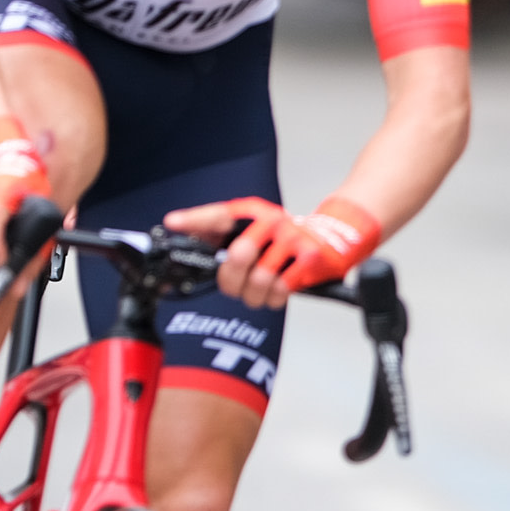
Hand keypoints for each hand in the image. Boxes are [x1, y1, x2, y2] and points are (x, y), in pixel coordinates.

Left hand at [164, 195, 380, 309]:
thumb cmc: (287, 237)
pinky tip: (276, 293)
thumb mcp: (257, 228)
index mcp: (254, 212)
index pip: (219, 213)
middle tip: (235, 286)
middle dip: (231, 280)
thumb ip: (223, 232)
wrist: (337, 235)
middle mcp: (272, 222)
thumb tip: (181, 230)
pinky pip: (281, 289)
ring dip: (255, 295)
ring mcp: (292, 241)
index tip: (172, 223)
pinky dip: (274, 298)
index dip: (194, 219)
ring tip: (258, 292)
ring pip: (259, 280)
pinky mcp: (310, 261)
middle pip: (238, 256)